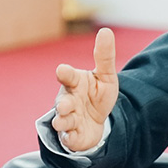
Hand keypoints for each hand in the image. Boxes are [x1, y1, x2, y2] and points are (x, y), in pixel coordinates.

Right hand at [51, 27, 118, 151]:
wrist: (97, 121)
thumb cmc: (97, 94)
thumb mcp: (106, 75)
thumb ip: (104, 56)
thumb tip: (105, 30)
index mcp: (75, 83)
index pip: (68, 77)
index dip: (65, 74)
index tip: (62, 70)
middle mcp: (68, 100)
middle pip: (62, 102)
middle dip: (63, 104)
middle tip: (64, 105)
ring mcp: (68, 118)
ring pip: (62, 120)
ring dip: (62, 121)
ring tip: (62, 121)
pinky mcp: (72, 135)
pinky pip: (69, 137)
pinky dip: (71, 137)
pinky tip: (72, 135)